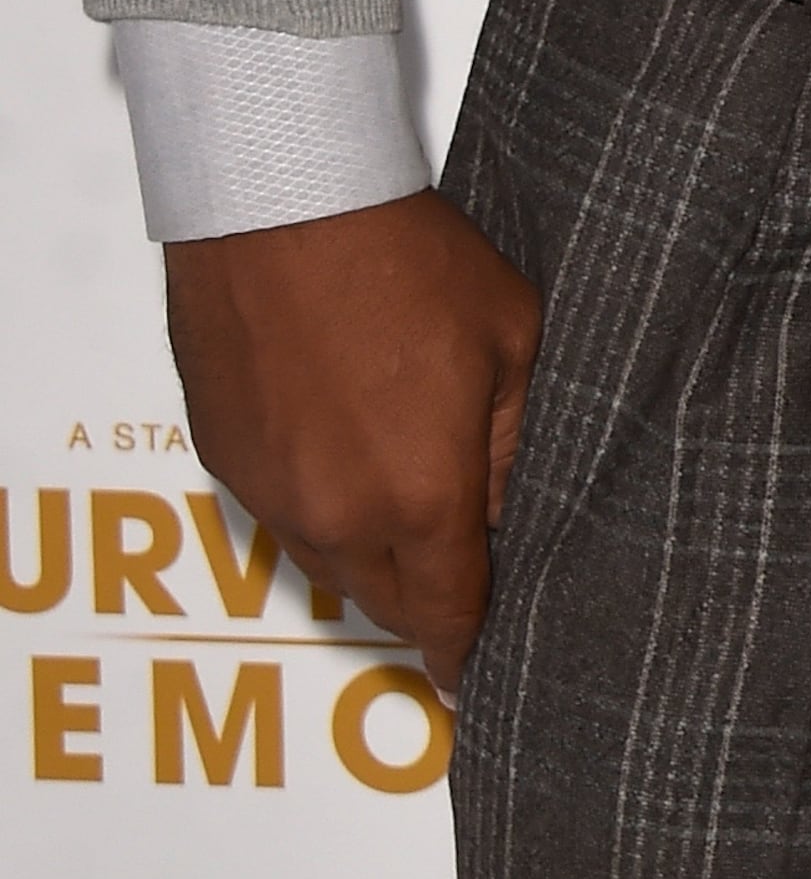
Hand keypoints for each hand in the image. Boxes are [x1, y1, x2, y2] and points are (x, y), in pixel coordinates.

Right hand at [163, 185, 541, 698]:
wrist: (284, 203)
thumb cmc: (406, 258)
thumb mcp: (512, 342)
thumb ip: (516, 443)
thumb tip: (510, 510)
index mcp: (423, 498)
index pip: (453, 614)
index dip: (468, 652)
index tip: (474, 676)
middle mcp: (339, 515)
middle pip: (390, 603)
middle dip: (428, 599)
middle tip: (460, 575)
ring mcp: (273, 492)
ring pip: (331, 564)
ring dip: (372, 555)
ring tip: (407, 503)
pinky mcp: (226, 459)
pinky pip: (282, 513)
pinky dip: (318, 506)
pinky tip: (344, 453)